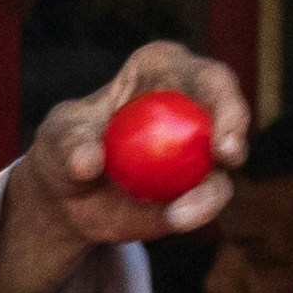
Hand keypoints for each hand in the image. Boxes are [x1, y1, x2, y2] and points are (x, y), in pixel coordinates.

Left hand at [0, 45, 251, 292]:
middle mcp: (193, 105)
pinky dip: (196, 210)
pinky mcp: (198, 187)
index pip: (203, 75)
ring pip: (224, 165)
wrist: (69, 196)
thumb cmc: (66, 147)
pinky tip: (174, 220)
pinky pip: (209, 198)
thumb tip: (88, 162)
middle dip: (235, 128)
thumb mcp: (57, 138)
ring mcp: (201, 148)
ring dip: (210, 189)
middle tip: (226, 154)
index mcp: (164, 72)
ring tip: (179, 214)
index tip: (214, 122)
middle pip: (230, 110)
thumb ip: (69, 144)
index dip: (220, 92)